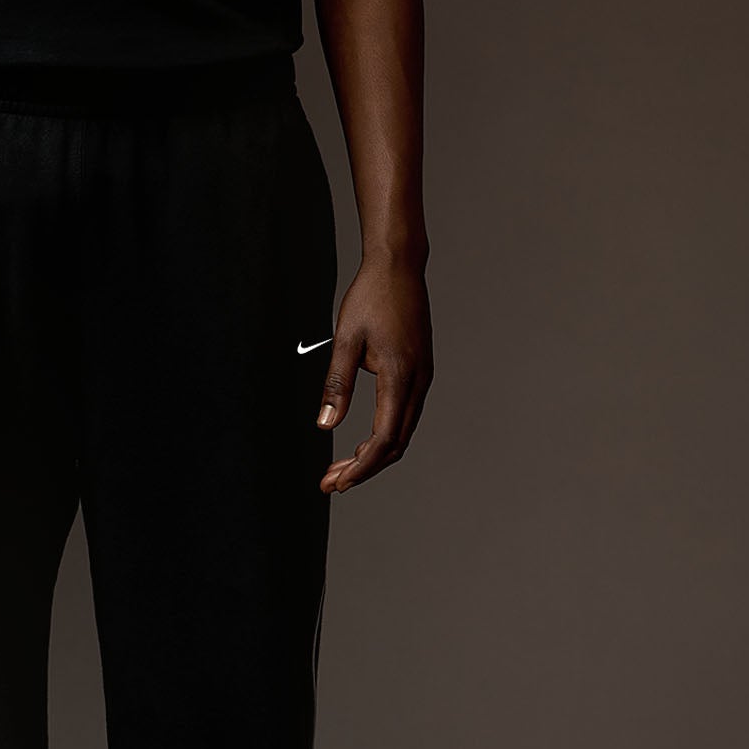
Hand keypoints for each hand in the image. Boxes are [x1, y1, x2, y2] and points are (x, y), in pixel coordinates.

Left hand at [315, 258, 432, 494]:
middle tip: (331, 482)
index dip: (360, 467)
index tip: (337, 482)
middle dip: (363, 469)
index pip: (383, 439)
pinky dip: (383, 436)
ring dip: (372, 455)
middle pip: (395, 444)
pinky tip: (362, 443)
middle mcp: (418, 381)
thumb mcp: (345, 340)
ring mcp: (423, 377)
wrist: (398, 266)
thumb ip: (336, 385)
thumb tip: (325, 425)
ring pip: (402, 432)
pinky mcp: (420, 372)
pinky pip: (405, 416)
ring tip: (341, 468)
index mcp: (401, 375)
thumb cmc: (371, 297)